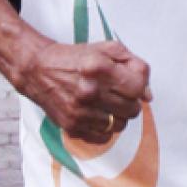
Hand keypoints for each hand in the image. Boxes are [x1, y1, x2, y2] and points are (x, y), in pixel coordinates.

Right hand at [19, 40, 151, 143]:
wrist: (38, 70)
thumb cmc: (76, 58)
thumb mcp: (106, 49)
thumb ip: (134, 65)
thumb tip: (148, 95)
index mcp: (98, 67)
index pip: (137, 87)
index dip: (140, 85)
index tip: (131, 82)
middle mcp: (89, 91)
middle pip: (132, 109)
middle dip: (129, 101)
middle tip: (117, 92)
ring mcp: (80, 112)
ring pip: (120, 126)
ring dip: (118, 115)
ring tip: (106, 102)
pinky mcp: (72, 127)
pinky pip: (103, 137)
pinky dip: (104, 128)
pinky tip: (96, 113)